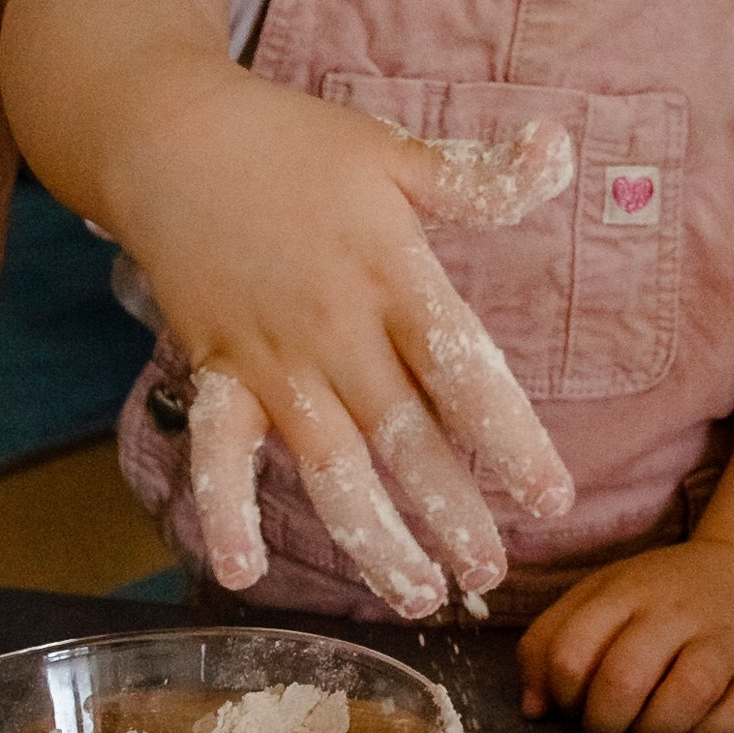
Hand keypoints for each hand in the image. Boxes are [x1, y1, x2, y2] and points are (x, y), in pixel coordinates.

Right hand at [118, 76, 574, 616]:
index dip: (508, 438)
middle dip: (452, 511)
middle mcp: (335, 329)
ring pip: (327, 465)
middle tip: (493, 572)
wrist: (172, 139)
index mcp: (391, 273)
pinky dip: (225, 509)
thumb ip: (477, 176)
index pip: (461, 369)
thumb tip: (561, 150)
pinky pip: (218, 452)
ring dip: (372, 536)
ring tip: (418, 593)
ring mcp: (270, 358)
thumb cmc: (296, 144)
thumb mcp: (393, 152)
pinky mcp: (216, 371)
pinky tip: (243, 571)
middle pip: (403, 435)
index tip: (552, 499)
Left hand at [516, 538, 733, 732]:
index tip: (575, 702)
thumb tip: (533, 709)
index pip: (569, 652)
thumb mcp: (603, 595)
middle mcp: (673, 611)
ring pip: (684, 696)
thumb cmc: (666, 595)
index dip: (561, 695)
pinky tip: (696, 726)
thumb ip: (553, 639)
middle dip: (604, 723)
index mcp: (623, 590)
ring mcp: (722, 638)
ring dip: (657, 732)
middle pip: (623, 678)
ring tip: (651, 729)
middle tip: (611, 726)